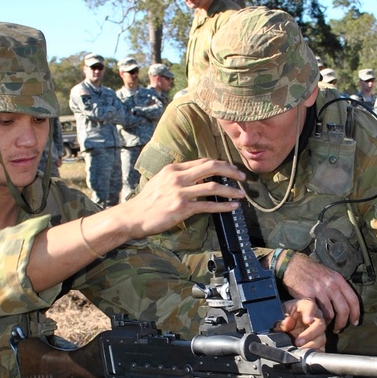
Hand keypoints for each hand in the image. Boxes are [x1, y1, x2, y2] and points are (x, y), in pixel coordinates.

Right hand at [121, 159, 247, 237]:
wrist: (134, 216)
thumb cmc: (147, 201)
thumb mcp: (161, 181)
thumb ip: (179, 177)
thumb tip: (199, 177)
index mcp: (174, 168)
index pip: (203, 161)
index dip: (220, 164)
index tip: (231, 169)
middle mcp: (178, 177)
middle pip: (211, 167)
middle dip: (231, 171)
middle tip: (242, 176)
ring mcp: (180, 192)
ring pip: (213, 187)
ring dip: (230, 190)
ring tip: (241, 194)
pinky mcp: (182, 207)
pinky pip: (208, 205)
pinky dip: (223, 206)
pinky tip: (232, 207)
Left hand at [277, 298, 326, 349]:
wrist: (284, 325)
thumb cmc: (283, 315)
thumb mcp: (279, 314)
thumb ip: (281, 318)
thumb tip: (287, 323)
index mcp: (305, 306)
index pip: (310, 306)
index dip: (310, 312)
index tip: (307, 320)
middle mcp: (315, 317)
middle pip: (319, 324)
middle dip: (310, 334)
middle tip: (298, 341)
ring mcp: (318, 331)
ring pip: (321, 337)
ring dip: (311, 345)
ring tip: (299, 350)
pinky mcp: (318, 342)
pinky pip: (321, 348)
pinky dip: (314, 352)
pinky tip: (305, 354)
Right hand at [278, 250, 360, 329]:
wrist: (291, 265)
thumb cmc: (310, 270)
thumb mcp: (328, 274)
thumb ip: (337, 286)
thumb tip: (344, 301)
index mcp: (338, 279)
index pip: (353, 299)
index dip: (356, 313)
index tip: (354, 322)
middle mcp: (331, 285)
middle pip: (343, 309)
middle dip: (343, 322)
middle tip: (339, 328)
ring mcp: (319, 290)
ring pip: (330, 313)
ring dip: (328, 322)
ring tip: (325, 325)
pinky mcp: (308, 296)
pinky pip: (316, 312)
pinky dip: (317, 319)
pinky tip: (315, 321)